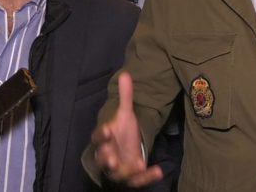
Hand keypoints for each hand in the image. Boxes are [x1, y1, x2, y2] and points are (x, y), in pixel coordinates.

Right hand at [91, 72, 161, 186]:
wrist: (124, 151)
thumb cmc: (121, 132)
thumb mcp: (125, 114)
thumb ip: (126, 97)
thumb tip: (125, 74)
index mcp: (104, 139)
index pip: (97, 137)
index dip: (101, 135)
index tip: (108, 131)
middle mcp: (107, 156)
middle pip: (103, 159)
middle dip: (107, 159)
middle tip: (112, 159)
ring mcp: (118, 168)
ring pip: (117, 173)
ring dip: (126, 170)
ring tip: (136, 165)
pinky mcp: (130, 178)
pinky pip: (137, 181)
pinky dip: (146, 177)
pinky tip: (158, 171)